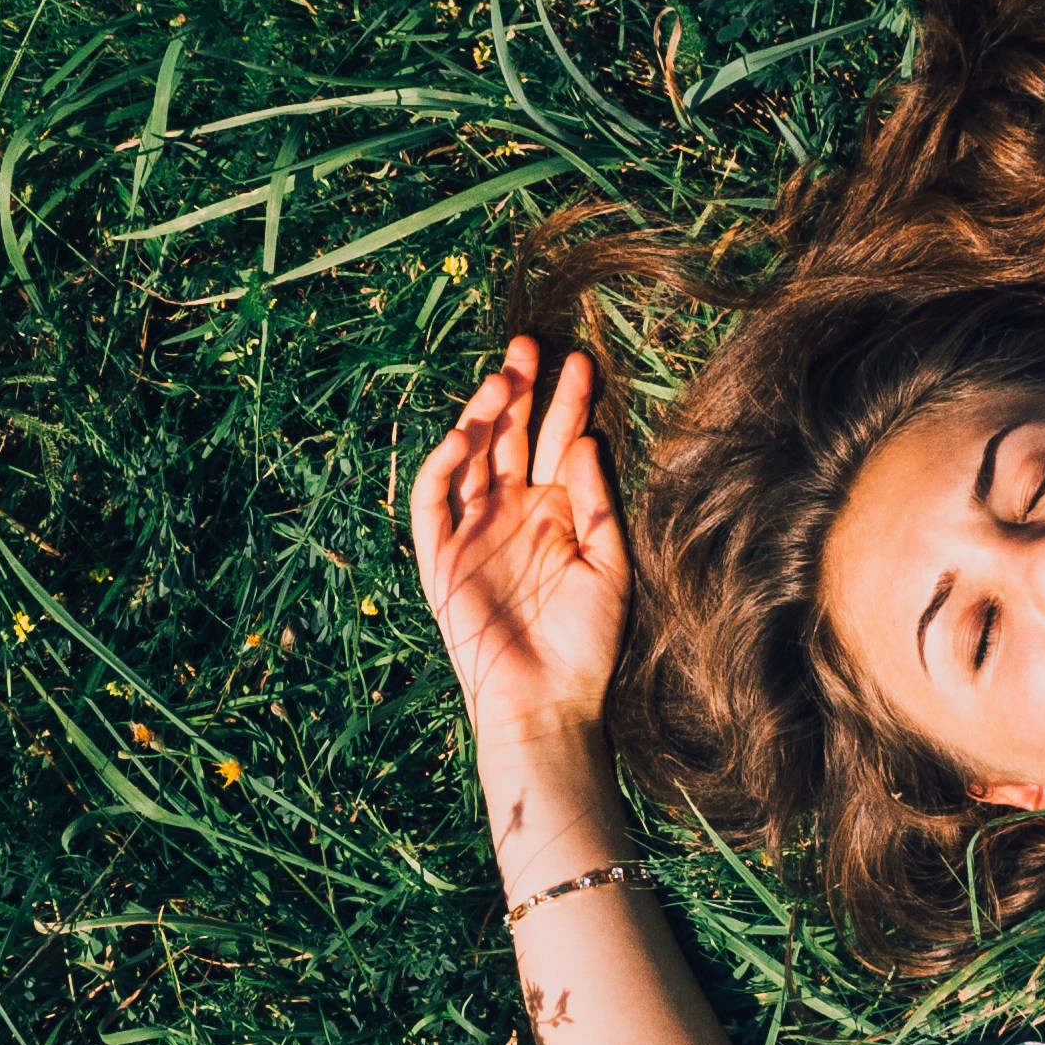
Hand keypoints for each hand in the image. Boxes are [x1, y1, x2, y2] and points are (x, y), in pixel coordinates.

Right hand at [405, 335, 626, 754]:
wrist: (548, 701)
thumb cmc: (586, 642)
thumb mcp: (610, 565)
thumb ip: (596, 502)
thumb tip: (583, 442)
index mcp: (555, 513)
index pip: (556, 442)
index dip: (566, 403)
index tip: (583, 362)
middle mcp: (512, 514)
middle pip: (510, 437)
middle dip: (519, 390)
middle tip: (530, 343)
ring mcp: (474, 531)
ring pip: (470, 458)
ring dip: (482, 416)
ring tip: (502, 376)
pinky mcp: (441, 556)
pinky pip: (433, 501)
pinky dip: (442, 465)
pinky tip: (464, 434)